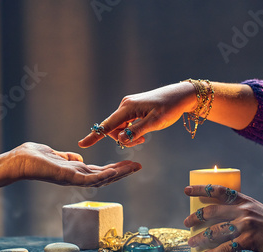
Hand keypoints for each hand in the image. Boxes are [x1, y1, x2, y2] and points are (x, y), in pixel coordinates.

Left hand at [0, 142, 141, 195]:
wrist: (18, 161)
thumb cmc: (33, 157)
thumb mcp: (55, 155)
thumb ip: (68, 158)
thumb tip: (78, 159)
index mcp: (75, 172)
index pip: (100, 171)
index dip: (116, 169)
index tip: (130, 164)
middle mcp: (76, 177)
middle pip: (104, 176)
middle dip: (122, 172)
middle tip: (138, 167)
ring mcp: (73, 179)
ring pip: (100, 179)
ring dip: (117, 174)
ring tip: (132, 168)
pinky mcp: (67, 177)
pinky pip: (88, 179)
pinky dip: (101, 176)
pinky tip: (113, 172)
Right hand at [78, 82, 196, 147]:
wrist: (180, 96)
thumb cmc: (169, 108)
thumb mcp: (155, 122)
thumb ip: (137, 132)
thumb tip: (121, 140)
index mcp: (128, 108)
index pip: (107, 125)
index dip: (94, 136)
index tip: (82, 144)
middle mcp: (125, 105)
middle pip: (113, 129)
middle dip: (123, 138)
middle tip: (141, 142)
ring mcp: (128, 107)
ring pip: (120, 127)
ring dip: (129, 136)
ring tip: (144, 138)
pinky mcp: (133, 109)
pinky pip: (126, 124)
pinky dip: (132, 131)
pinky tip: (143, 132)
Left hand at [183, 185, 262, 251]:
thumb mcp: (253, 207)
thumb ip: (237, 208)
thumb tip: (213, 212)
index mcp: (242, 200)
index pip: (218, 190)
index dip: (201, 189)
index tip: (186, 190)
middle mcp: (242, 210)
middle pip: (212, 211)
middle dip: (195, 217)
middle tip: (186, 223)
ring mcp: (245, 225)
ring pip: (215, 231)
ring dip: (200, 238)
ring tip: (191, 242)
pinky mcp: (248, 240)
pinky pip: (226, 247)